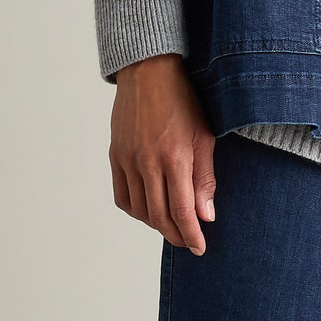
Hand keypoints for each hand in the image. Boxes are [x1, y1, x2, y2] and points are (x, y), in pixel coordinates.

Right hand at [109, 56, 216, 255]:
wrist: (148, 72)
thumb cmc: (183, 100)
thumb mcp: (204, 136)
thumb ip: (205, 179)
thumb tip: (205, 216)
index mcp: (174, 157)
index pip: (181, 211)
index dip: (191, 235)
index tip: (200, 248)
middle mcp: (147, 162)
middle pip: (159, 216)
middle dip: (176, 235)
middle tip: (189, 242)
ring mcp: (127, 160)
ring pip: (140, 210)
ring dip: (157, 224)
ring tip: (173, 225)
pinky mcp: (115, 156)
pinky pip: (122, 196)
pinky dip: (136, 210)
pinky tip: (150, 210)